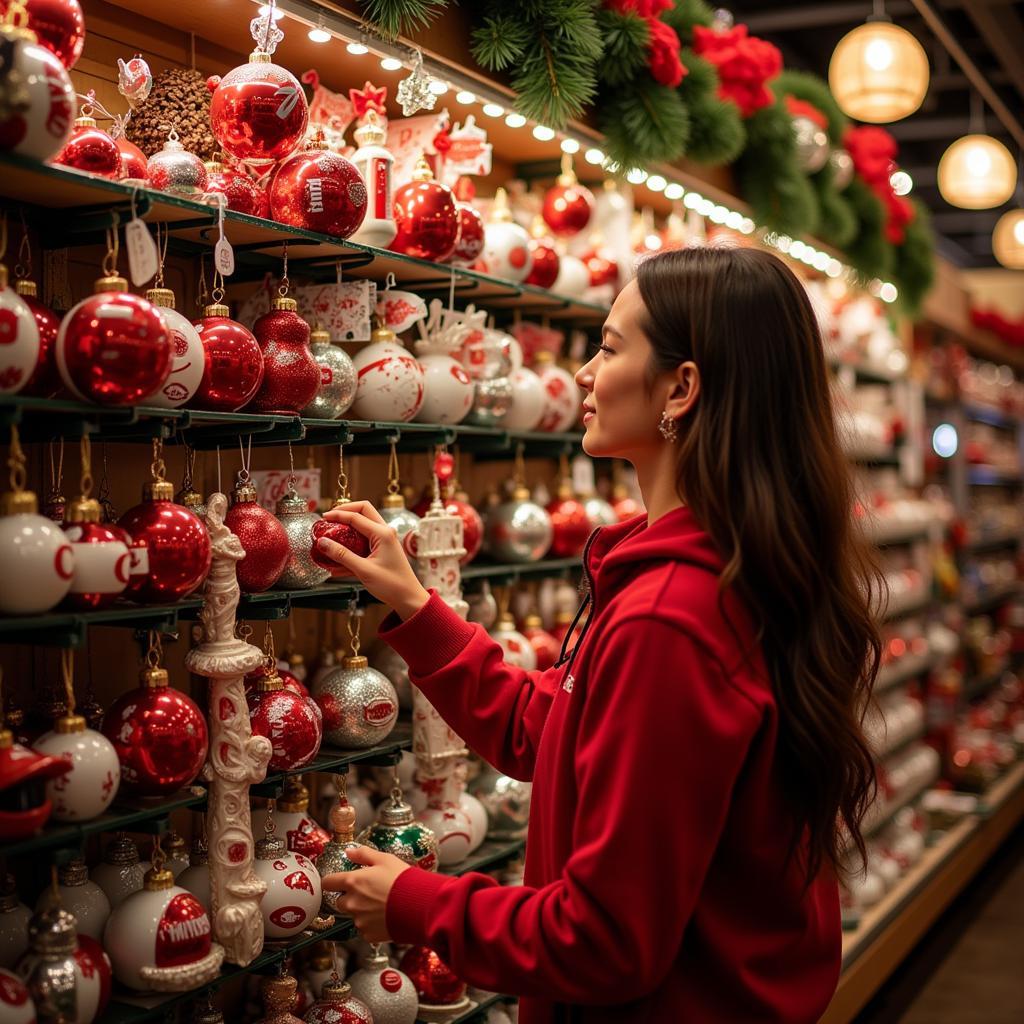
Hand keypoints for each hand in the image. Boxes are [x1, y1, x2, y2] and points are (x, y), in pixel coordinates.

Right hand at [316, 501, 428, 619]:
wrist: (408, 598)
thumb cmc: (392, 585)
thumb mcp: (363, 570)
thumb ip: (342, 555)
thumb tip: (322, 542)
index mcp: (382, 533)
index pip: (356, 516)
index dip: (338, 515)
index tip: (323, 518)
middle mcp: (385, 532)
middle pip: (363, 511)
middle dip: (345, 511)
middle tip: (330, 518)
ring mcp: (384, 540)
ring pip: (363, 525)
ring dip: (347, 527)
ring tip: (331, 534)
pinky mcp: (382, 549)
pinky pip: (364, 541)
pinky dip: (351, 544)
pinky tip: (337, 557)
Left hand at [321, 845, 409, 942]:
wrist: (419, 905)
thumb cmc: (402, 880)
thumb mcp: (385, 859)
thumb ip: (364, 854)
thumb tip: (349, 852)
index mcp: (353, 882)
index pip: (328, 882)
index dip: (332, 881)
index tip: (337, 881)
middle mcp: (352, 903)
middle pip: (340, 902)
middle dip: (350, 897)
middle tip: (368, 892)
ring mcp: (359, 921)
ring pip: (354, 916)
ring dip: (362, 911)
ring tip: (382, 904)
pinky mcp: (369, 935)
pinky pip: (365, 929)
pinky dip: (372, 924)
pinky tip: (385, 916)